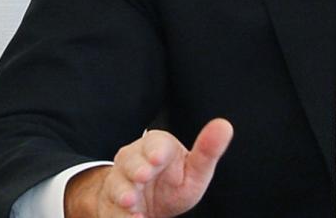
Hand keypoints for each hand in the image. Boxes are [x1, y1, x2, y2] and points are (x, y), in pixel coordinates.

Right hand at [66, 118, 233, 217]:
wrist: (147, 204)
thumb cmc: (174, 181)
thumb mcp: (195, 169)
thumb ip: (208, 151)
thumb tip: (224, 126)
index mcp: (156, 146)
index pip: (154, 144)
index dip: (155, 151)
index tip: (157, 158)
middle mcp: (133, 160)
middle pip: (130, 161)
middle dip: (136, 168)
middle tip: (143, 175)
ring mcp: (119, 182)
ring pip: (116, 185)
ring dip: (123, 193)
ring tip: (131, 201)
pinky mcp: (110, 204)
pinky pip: (111, 209)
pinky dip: (119, 215)